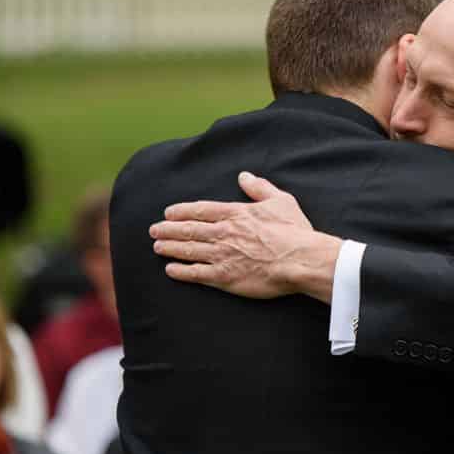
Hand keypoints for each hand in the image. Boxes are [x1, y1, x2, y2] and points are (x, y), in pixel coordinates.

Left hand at [151, 172, 337, 297]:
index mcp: (235, 214)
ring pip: (189, 250)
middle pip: (189, 229)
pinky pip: (198, 274)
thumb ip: (259, 187)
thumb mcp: (279, 200)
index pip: (200, 210)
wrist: (300, 260)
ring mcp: (222, 255)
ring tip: (156, 247)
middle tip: (153, 230)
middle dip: (168, 229)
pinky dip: (182, 271)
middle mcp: (223, 232)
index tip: (168, 213)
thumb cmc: (293, 231)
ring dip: (170, 247)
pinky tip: (170, 270)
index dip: (181, 211)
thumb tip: (243, 176)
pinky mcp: (226, 277)